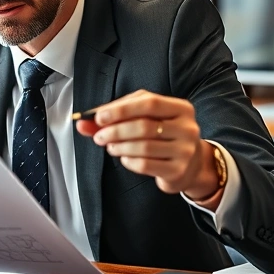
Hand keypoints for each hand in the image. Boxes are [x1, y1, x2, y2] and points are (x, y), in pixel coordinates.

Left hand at [75, 90, 221, 203]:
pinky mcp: (177, 170)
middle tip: (99, 136)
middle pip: (144, 126)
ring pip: (143, 147)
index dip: (121, 110)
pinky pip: (145, 165)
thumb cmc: (163, 135)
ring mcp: (185, 150)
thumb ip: (117, 116)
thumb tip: (83, 121)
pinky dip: (128, 160)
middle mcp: (187, 128)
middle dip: (116, 131)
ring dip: (119, 146)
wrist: (190, 165)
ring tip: (110, 146)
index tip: (99, 117)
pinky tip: (124, 157)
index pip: (149, 103)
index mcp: (180, 108)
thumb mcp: (144, 118)